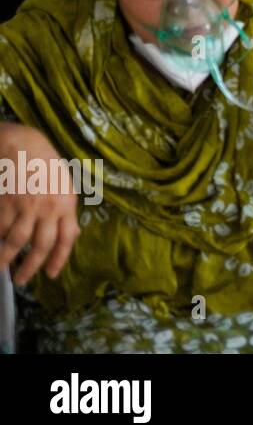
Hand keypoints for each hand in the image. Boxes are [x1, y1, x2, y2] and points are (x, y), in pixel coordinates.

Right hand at [0, 122, 79, 285]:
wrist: (21, 144)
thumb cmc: (45, 163)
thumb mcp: (65, 185)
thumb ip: (66, 210)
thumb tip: (73, 234)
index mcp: (67, 203)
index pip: (67, 238)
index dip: (59, 259)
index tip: (51, 275)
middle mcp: (48, 208)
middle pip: (41, 246)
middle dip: (31, 267)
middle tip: (22, 280)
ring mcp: (25, 206)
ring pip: (15, 242)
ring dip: (6, 259)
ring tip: (2, 268)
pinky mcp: (5, 203)